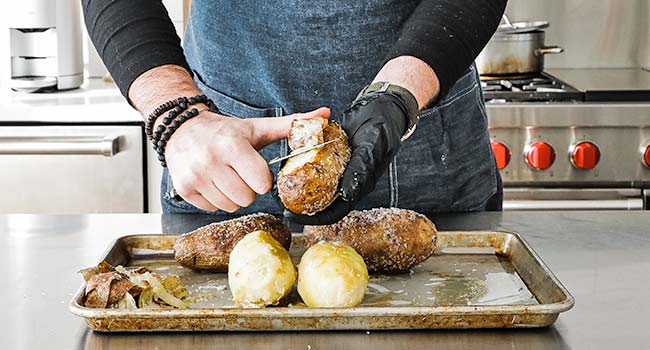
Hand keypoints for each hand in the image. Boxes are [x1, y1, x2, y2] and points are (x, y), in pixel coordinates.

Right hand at [166, 107, 329, 211]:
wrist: (182, 129)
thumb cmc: (225, 132)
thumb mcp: (258, 127)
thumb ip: (292, 124)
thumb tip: (325, 115)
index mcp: (232, 145)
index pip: (262, 183)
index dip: (263, 178)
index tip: (256, 168)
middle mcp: (211, 161)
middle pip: (247, 198)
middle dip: (248, 188)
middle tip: (240, 172)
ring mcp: (195, 176)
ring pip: (230, 206)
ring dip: (232, 195)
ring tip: (226, 176)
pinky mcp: (184, 188)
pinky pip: (212, 208)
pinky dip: (215, 199)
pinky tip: (212, 181)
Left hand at [283, 87, 417, 224]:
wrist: (383, 107)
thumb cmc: (384, 126)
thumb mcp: (372, 146)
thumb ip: (361, 169)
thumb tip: (347, 195)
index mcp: (360, 185)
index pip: (336, 211)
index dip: (315, 217)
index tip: (293, 216)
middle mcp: (349, 180)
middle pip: (323, 203)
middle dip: (301, 207)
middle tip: (281, 204)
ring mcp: (341, 168)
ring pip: (318, 186)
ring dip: (299, 190)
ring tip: (280, 189)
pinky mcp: (334, 156)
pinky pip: (317, 168)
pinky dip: (303, 168)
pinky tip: (288, 166)